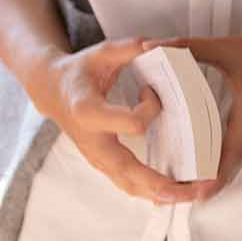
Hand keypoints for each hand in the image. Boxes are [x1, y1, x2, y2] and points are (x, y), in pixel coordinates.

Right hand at [42, 38, 204, 203]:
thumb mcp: (101, 52)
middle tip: (191, 190)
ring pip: (127, 185)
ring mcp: (96, 156)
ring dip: (160, 194)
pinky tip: (174, 195)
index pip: (132, 123)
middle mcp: (92, 140)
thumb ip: (129, 48)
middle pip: (128, 170)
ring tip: (191, 197)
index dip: (151, 109)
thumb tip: (157, 44)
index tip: (153, 91)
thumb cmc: (78, 71)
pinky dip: (149, 192)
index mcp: (89, 112)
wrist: (50, 90)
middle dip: (159, 183)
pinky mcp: (101, 162)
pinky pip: (125, 183)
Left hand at [148, 31, 241, 196]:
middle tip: (177, 197)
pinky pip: (236, 152)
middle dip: (205, 187)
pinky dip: (220, 164)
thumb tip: (156, 47)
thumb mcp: (231, 49)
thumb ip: (191, 47)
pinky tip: (203, 161)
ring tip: (185, 186)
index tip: (196, 196)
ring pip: (233, 163)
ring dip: (212, 177)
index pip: (230, 157)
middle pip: (229, 168)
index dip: (214, 179)